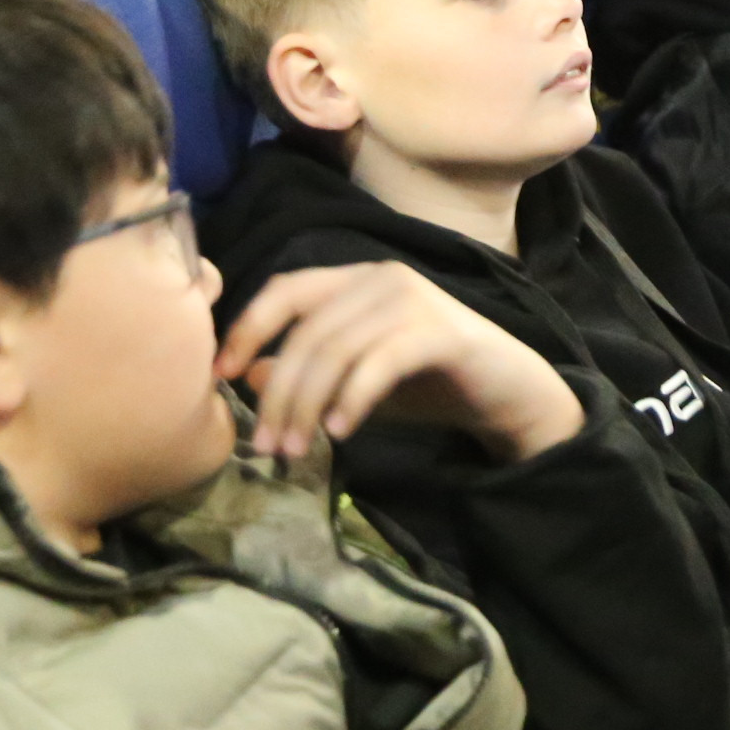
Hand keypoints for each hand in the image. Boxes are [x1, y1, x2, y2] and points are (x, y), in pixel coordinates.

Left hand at [217, 263, 586, 464]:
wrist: (509, 394)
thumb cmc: (431, 384)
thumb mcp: (355, 382)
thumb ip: (309, 372)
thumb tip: (251, 373)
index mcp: (356, 279)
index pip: (285, 291)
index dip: (247, 329)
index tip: (220, 377)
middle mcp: (382, 278)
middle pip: (307, 330)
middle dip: (278, 393)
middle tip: (266, 447)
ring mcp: (414, 300)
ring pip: (336, 349)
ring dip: (307, 406)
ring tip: (296, 452)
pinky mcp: (442, 331)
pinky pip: (379, 363)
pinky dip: (352, 400)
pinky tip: (340, 432)